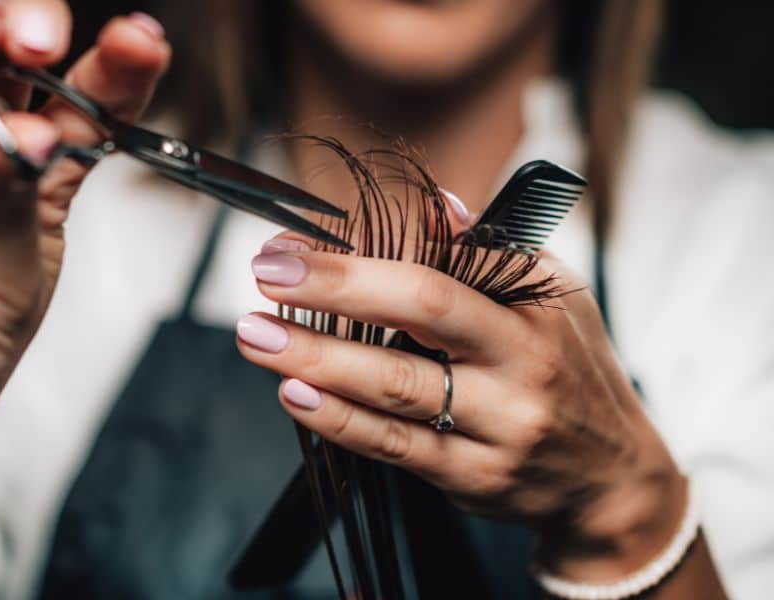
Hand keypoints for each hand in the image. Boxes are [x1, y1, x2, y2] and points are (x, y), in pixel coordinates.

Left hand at [236, 236, 684, 581]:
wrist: (612, 478)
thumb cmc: (568, 369)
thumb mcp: (550, 299)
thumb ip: (487, 253)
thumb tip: (432, 203)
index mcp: (534, 308)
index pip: (443, 266)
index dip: (361, 254)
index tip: (292, 245)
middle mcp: (521, 364)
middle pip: (422, 313)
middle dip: (335, 289)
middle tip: (266, 276)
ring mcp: (499, 426)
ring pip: (397, 387)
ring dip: (317, 358)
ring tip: (256, 337)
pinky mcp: (472, 477)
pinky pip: (395, 446)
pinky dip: (339, 420)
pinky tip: (295, 394)